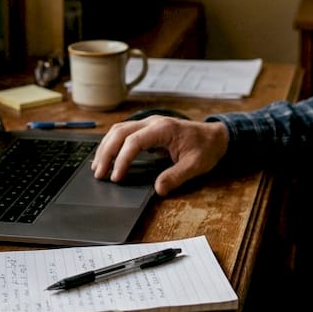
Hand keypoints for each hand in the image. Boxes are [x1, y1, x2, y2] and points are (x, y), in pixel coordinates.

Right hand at [93, 115, 228, 196]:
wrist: (215, 137)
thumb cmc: (206, 148)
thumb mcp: (196, 165)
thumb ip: (176, 176)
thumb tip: (158, 189)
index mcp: (163, 129)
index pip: (134, 141)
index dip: (122, 159)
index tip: (116, 177)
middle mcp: (152, 122)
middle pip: (120, 132)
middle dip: (106, 153)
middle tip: (98, 174)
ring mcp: (149, 124)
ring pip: (118, 130)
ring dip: (105, 147)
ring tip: (97, 167)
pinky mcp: (147, 129)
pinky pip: (124, 133)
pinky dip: (112, 144)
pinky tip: (107, 158)